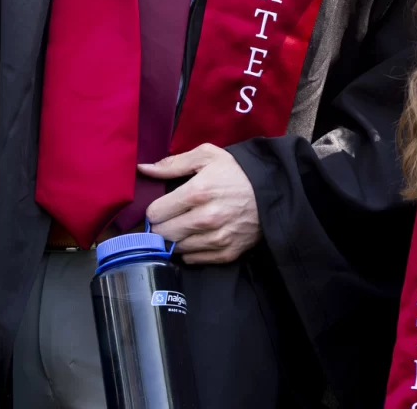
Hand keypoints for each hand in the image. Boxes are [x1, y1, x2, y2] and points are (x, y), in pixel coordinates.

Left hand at [139, 143, 261, 264]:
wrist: (273, 191)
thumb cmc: (236, 172)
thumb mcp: (207, 156)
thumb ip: (173, 163)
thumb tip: (143, 169)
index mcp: (198, 192)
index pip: (155, 213)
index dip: (155, 209)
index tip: (162, 206)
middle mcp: (206, 219)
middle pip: (162, 234)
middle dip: (162, 226)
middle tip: (170, 218)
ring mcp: (217, 239)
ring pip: (176, 249)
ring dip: (176, 239)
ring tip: (185, 226)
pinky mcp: (226, 254)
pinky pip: (192, 260)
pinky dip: (190, 250)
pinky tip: (197, 236)